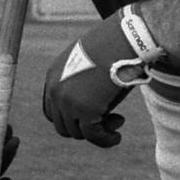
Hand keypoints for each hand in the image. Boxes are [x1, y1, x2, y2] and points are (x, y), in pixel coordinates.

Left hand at [40, 15, 135, 147]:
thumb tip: (94, 105)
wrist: (126, 39)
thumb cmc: (115, 45)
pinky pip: (94, 136)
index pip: (52, 110)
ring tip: (118, 123)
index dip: (71, 118)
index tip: (92, 114)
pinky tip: (117, 138)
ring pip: (78, 133)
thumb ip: (84, 82)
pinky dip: (105, 140)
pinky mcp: (86, 110)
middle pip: (63, 125)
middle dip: (85, 128)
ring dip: (98, 133)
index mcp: (53, 76)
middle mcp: (56, 90)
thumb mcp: (91, 61)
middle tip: (110, 118)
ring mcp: (68, 101)